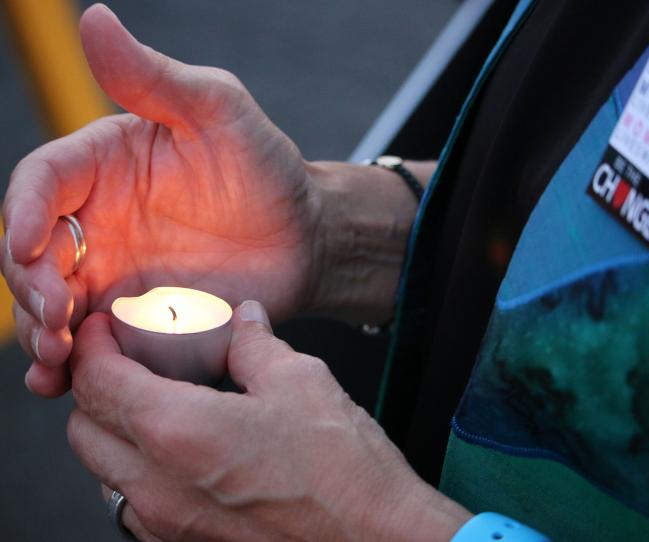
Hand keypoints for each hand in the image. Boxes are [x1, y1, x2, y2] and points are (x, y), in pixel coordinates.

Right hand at [2, 4, 318, 395]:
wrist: (304, 237)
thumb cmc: (266, 168)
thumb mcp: (220, 110)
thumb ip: (155, 77)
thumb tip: (93, 18)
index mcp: (103, 165)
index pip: (40, 183)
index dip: (22, 213)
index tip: (27, 246)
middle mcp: (97, 222)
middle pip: (32, 253)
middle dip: (30, 285)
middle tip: (55, 315)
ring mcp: (113, 276)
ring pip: (51, 306)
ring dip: (39, 333)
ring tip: (57, 356)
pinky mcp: (134, 323)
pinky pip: (90, 347)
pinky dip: (70, 366)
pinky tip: (65, 381)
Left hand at [67, 301, 469, 540]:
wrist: (375, 540)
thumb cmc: (342, 471)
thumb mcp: (300, 381)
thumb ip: (256, 345)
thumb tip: (245, 320)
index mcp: (179, 432)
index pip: (98, 383)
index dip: (93, 347)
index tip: (102, 330)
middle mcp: (159, 486)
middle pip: (83, 431)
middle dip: (93, 389)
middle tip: (124, 362)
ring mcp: (168, 525)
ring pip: (102, 473)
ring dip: (113, 433)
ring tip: (152, 405)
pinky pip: (134, 506)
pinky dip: (139, 472)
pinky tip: (180, 453)